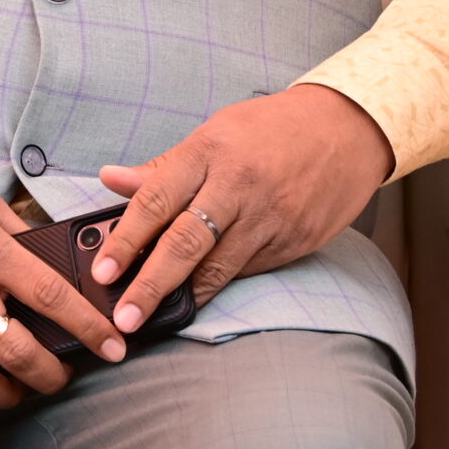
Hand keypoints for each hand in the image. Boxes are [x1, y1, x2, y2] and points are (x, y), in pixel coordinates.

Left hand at [90, 83, 391, 335]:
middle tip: (122, 318)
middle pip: (185, 244)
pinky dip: (220, 286)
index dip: (125, 240)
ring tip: (153, 320)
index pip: (156, 201)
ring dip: (184, 296)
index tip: (102, 272)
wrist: (346, 130)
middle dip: (150, 285)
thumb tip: (110, 179)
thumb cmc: (270, 128)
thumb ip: (162, 167)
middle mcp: (238, 187)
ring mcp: (270, 218)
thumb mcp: (213, 133)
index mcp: (209, 153)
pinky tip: (197, 298)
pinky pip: (249, 270)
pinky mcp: (294, 241)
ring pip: (219, 267)